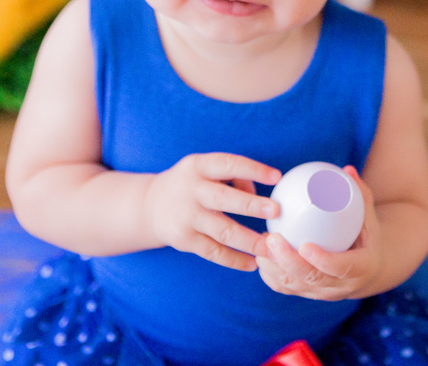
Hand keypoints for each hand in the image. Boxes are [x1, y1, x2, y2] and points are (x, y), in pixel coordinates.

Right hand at [145, 153, 280, 271]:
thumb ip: (232, 177)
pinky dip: (235, 260)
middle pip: (224, 199)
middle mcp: (191, 190)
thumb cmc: (191, 184)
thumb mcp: (204, 169)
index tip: (276, 177)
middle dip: (251, 205)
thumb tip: (258, 196)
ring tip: (271, 248)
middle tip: (277, 211)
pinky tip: (253, 264)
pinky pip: (214, 252)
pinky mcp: (184, 240)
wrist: (150, 206)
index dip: (253, 170)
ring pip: (222, 231)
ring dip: (249, 241)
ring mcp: (187, 217)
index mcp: (198, 166)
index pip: (228, 164)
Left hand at [256, 165, 383, 300]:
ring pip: (294, 286)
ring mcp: (322, 294)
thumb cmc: (366, 235)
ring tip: (260, 243)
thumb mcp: (368, 216)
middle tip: (272, 238)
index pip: (341, 268)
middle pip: (312, 279)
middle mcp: (341, 287)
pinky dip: (270, 274)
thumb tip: (347, 169)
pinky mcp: (307, 295)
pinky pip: (285, 288)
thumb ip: (359, 194)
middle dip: (288, 261)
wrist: (368, 269)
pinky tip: (260, 255)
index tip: (305, 245)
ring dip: (274, 267)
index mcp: (361, 268)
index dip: (323, 260)